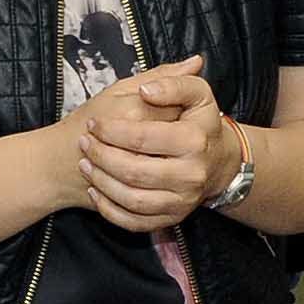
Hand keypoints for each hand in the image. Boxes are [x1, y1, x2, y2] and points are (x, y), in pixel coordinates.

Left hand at [75, 56, 232, 231]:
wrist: (218, 161)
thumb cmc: (198, 122)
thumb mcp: (196, 93)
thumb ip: (172, 81)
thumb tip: (147, 89)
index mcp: (194, 140)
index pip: (142, 138)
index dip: (111, 130)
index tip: (94, 123)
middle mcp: (192, 174)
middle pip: (134, 171)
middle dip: (101, 156)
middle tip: (84, 143)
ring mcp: (182, 201)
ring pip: (132, 199)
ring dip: (101, 183)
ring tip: (86, 164)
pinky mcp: (172, 218)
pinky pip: (135, 222)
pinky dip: (110, 210)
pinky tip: (96, 192)